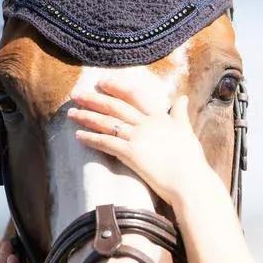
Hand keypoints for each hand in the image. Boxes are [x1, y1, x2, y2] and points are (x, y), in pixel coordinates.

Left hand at [67, 79, 212, 205]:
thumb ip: (181, 113)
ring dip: (87, 117)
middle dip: (93, 99)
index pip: (134, 95)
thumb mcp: (187, 131)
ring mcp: (137, 137)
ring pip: (106, 122)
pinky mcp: (130, 153)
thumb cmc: (191, 159)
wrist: (190, 180)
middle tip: (75, 95)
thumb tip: (183, 98)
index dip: (116, 87)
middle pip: (114, 107)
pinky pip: (106, 142)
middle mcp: (145, 123)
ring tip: (71, 113)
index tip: (101, 82)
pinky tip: (79, 136)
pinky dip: (91, 138)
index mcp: (159, 116)